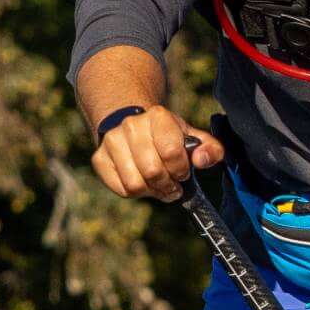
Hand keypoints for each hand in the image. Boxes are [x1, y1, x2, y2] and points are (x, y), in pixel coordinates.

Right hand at [89, 101, 224, 202]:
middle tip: (172, 184)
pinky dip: (136, 193)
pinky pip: (121, 189)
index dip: (181, 170)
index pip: (171, 152)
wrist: (133, 126)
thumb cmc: (168, 136)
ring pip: (135, 184)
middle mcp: (131, 125)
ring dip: (152, 191)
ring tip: (158, 185)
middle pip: (152, 171)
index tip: (182, 172)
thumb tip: (202, 160)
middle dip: (167, 185)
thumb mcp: (192, 138)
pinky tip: (143, 183)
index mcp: (158, 116)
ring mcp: (112, 141)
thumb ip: (210, 149)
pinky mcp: (99, 158)